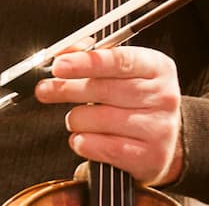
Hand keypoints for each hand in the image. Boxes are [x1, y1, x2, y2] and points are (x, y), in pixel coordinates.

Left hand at [34, 45, 183, 185]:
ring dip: (76, 119)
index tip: (59, 65)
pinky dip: (83, 142)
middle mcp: (163, 96)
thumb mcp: (120, 71)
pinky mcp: (151, 156)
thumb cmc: (134, 99)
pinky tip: (81, 138)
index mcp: (157, 67)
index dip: (86, 62)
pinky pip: (104, 147)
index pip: (120, 60)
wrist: (163, 139)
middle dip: (67, 89)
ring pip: (99, 119)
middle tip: (45, 90)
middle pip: (104, 90)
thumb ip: (91, 56)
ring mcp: (159, 128)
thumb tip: (64, 53)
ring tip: (76, 119)